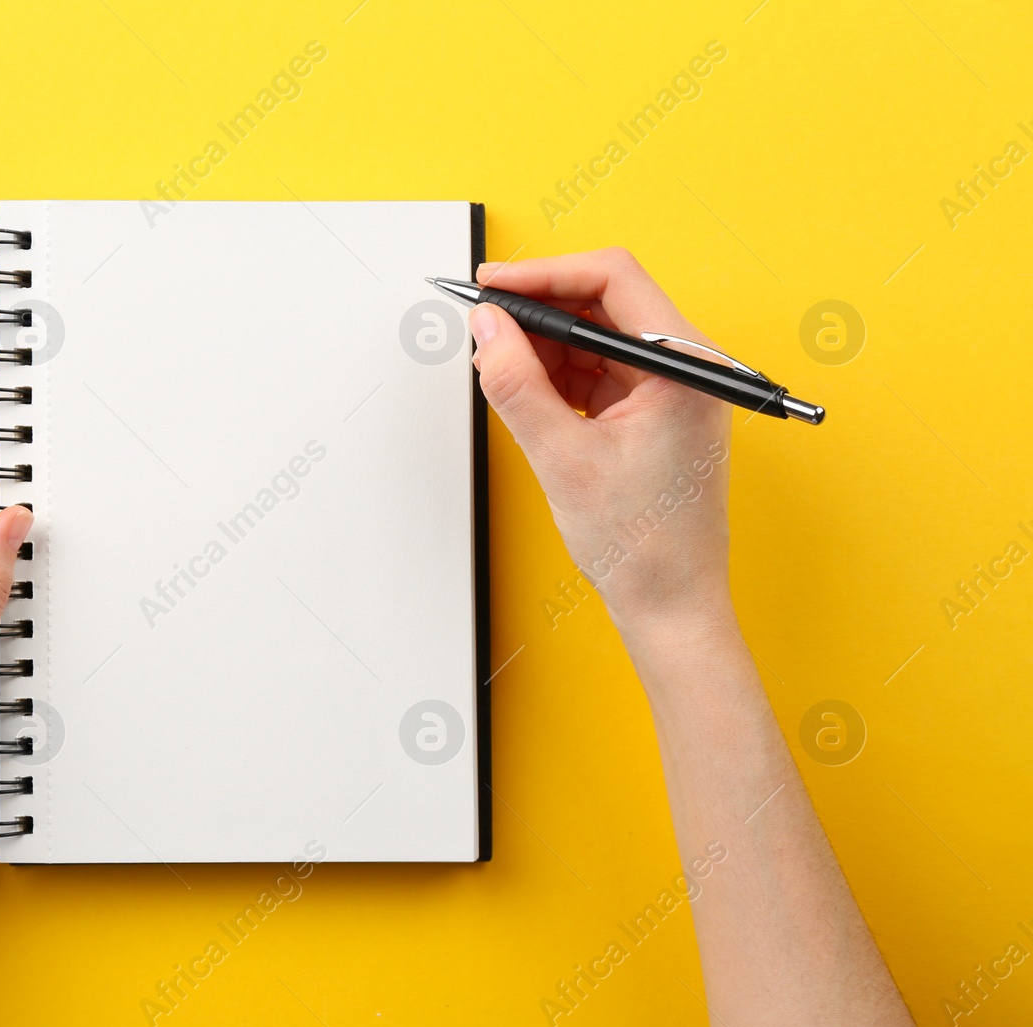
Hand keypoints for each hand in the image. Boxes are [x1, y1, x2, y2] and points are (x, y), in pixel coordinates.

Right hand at [471, 248, 732, 627]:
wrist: (671, 605)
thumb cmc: (643, 547)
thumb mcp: (563, 460)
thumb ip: (517, 385)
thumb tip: (486, 328)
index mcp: (686, 367)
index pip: (613, 279)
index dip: (544, 274)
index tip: (492, 286)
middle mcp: (689, 367)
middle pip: (606, 301)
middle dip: (539, 310)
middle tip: (484, 325)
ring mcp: (674, 388)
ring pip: (598, 335)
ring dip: (545, 345)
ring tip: (500, 368)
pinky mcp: (656, 410)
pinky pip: (600, 369)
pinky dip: (559, 374)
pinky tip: (528, 391)